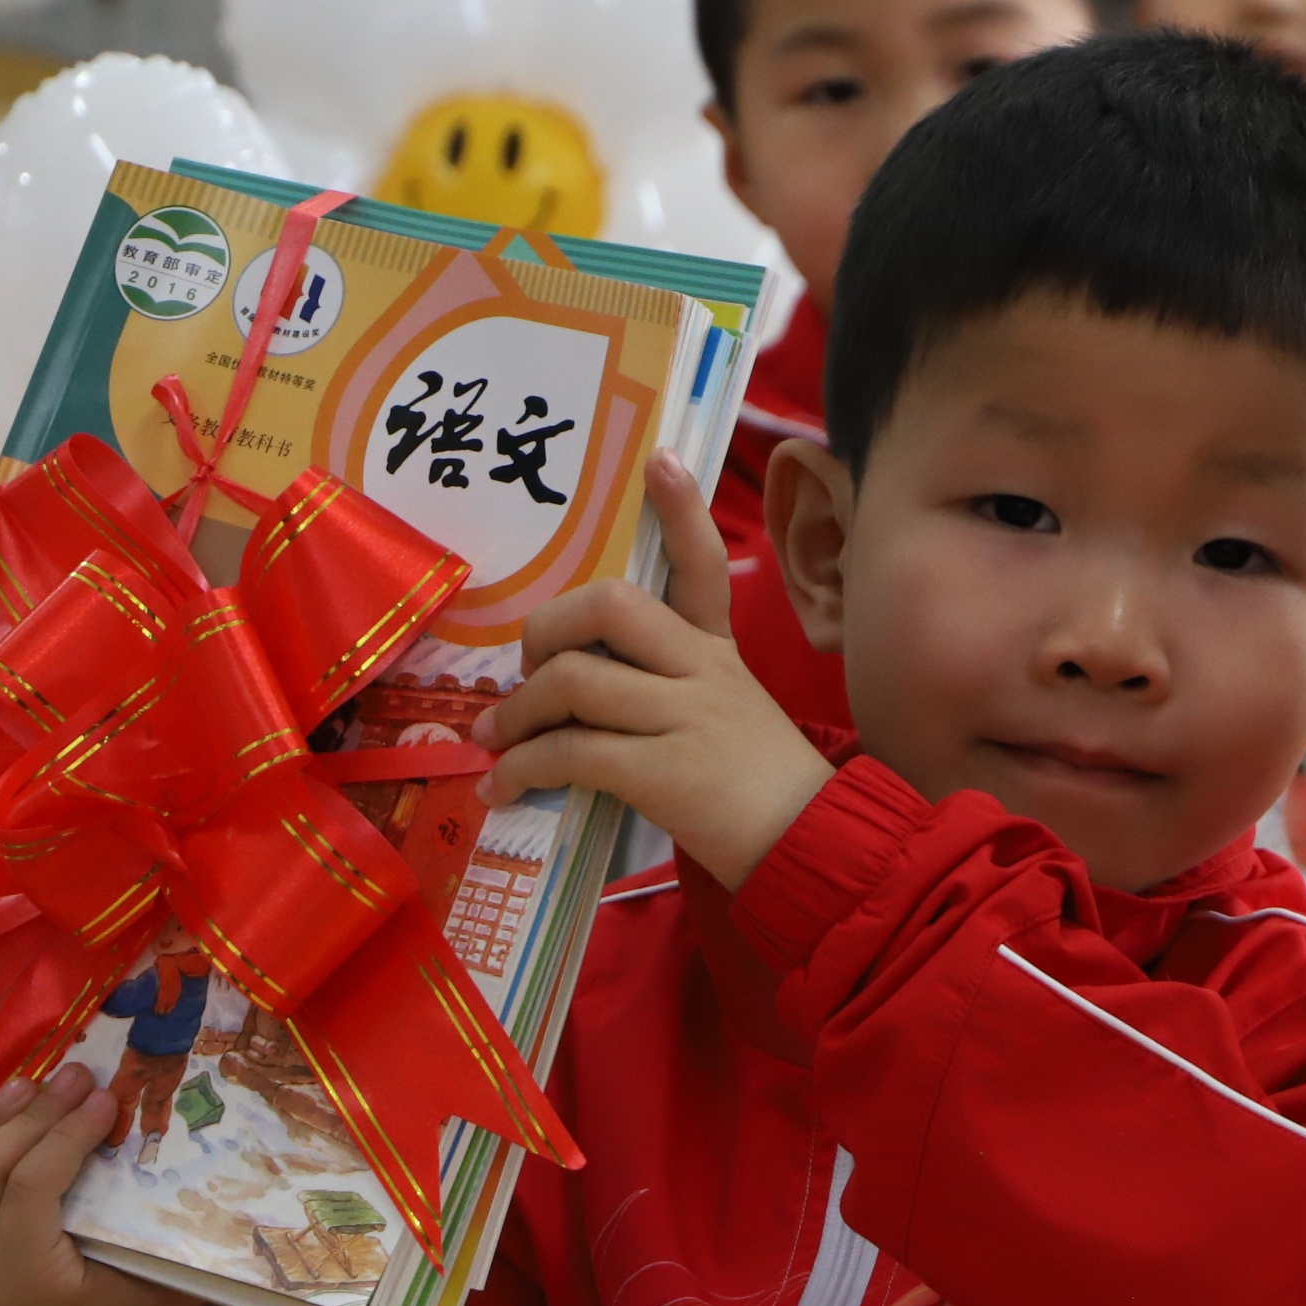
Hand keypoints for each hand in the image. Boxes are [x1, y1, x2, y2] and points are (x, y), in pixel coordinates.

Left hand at [473, 452, 833, 888]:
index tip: (660, 460)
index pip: (702, 566)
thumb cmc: (755, 784)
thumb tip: (569, 688)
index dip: (681, 511)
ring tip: (496, 741)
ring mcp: (685, 718)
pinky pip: (570, 753)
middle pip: (611, 608)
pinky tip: (503, 788)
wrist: (808, 846)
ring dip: (515, 715)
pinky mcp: (665, 773)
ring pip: (574, 683)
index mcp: (717, 651)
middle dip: (546, 633)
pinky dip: (521, 770)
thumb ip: (664, 687)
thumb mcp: (724, 713)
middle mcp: (703, 671)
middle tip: (528, 672)